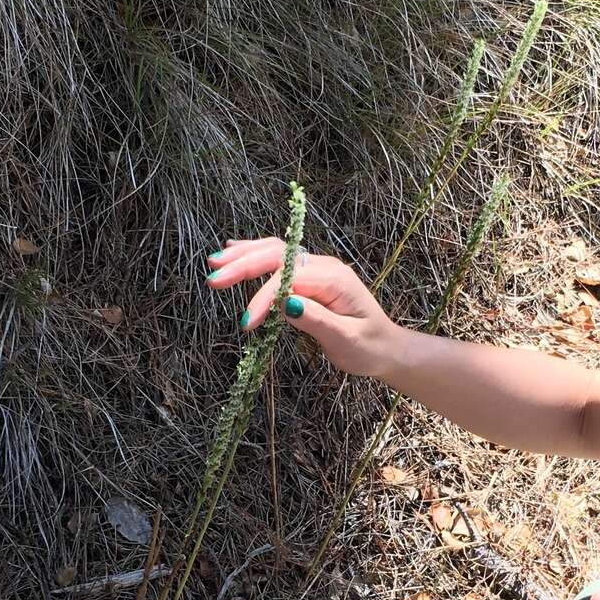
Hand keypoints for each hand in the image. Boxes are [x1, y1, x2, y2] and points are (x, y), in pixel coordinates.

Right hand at [204, 238, 406, 378]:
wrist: (386, 348)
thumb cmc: (368, 347)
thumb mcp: (346, 340)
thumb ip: (317, 320)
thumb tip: (286, 303)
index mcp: (335, 280)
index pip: (289, 280)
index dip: (264, 298)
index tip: (247, 323)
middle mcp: (325, 266)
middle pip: (278, 255)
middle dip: (244, 265)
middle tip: (214, 279)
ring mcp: (317, 268)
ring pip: (275, 251)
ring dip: (245, 255)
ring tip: (216, 262)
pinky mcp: (309, 276)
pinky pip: (279, 259)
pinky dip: (254, 255)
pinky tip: (234, 252)